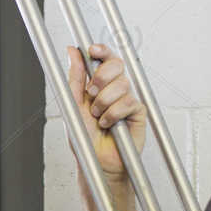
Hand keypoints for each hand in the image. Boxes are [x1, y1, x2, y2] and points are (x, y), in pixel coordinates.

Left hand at [65, 43, 146, 182]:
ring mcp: (128, 99)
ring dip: (103, 102)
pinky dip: (113, 114)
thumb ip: (75, 77)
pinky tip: (108, 124)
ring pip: (121, 85)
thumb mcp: (74, 104)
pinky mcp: (138, 112)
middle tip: (91, 94)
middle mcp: (116, 89)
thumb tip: (72, 51)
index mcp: (101, 84)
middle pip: (117, 64)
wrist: (96, 160)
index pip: (106, 58)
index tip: (92, 50)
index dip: (102, 50)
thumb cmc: (86, 136)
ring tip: (98, 116)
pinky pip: (128, 102)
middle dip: (101, 77)